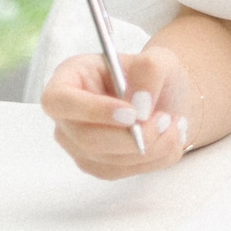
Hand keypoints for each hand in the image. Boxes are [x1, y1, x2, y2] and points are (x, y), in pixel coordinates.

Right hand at [43, 47, 192, 179]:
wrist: (165, 100)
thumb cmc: (152, 76)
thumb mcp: (158, 59)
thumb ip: (148, 71)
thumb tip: (139, 104)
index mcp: (70, 78)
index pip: (59, 101)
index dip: (93, 110)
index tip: (131, 114)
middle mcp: (66, 115)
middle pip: (85, 139)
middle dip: (131, 136)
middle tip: (163, 120)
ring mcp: (77, 144)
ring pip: (106, 160)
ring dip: (149, 146)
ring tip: (171, 123)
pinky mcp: (96, 165)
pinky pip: (122, 171)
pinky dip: (153, 158)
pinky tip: (167, 137)